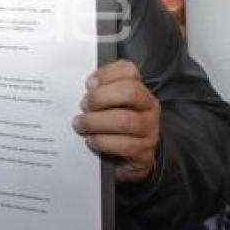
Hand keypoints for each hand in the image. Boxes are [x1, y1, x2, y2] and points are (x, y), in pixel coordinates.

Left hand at [72, 60, 160, 182]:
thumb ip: (97, 93)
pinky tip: (91, 141)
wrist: (128, 158)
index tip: (88, 84)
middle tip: (83, 106)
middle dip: (100, 98)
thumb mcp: (105, 106)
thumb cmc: (111, 126)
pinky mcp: (144, 152)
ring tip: (80, 125)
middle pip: (130, 92)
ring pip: (125, 120)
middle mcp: (148, 106)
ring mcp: (149, 129)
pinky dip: (102, 142)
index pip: (129, 70)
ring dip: (95, 122)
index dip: (106, 74)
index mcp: (138, 89)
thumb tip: (85, 86)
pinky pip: (123, 145)